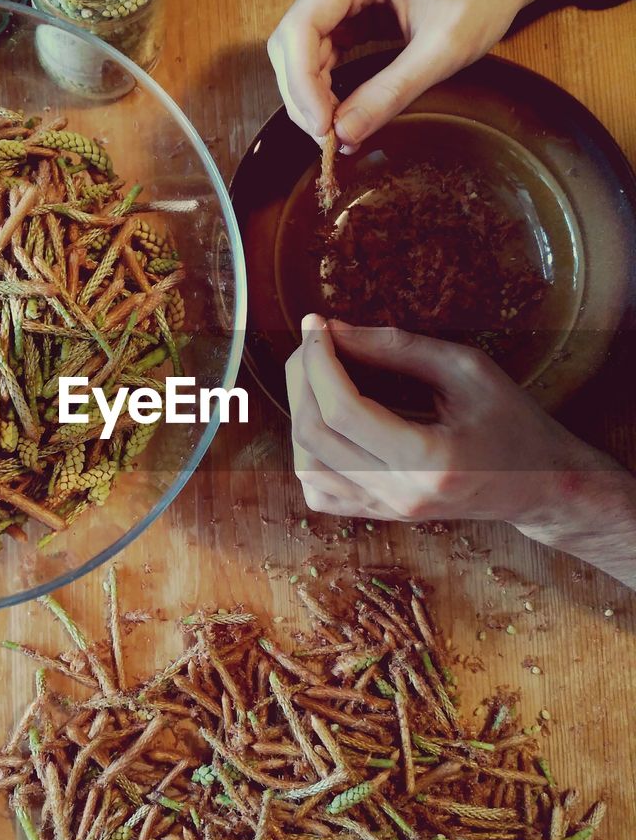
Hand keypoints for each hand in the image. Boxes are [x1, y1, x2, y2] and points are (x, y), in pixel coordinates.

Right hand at [268, 0, 595, 150]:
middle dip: (301, 95)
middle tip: (326, 140)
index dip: (301, 83)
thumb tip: (344, 134)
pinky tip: (339, 114)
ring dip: (309, 96)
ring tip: (334, 132)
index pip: (301, 27)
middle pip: (291, 42)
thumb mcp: (443, 50)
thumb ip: (391, 91)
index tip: (321, 127)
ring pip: (300, 52)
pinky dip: (324, 89)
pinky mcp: (350, 14)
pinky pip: (320, 55)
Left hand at [286, 315, 609, 527]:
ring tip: (315, 374)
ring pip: (307, 466)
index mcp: (430, 460)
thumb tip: (334, 330)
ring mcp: (388, 511)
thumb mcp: (467, 369)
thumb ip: (398, 348)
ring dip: (299, 412)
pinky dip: (307, 452)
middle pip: (315, 436)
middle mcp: (402, 494)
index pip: (344, 411)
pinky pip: (319, 491)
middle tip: (312, 341)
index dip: (318, 361)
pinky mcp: (379, 515)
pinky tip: (324, 419)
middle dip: (302, 378)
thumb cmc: (512, 421)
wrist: (539, 484)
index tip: (317, 324)